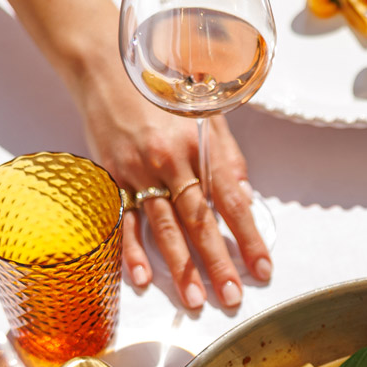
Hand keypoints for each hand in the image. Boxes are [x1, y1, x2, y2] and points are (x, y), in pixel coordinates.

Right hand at [74, 51, 271, 310]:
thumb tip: (244, 194)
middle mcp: (170, 161)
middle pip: (200, 221)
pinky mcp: (112, 178)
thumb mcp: (205, 112)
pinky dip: (131, 252)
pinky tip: (143, 279)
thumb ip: (226, 155)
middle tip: (231, 297)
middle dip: (218, 262)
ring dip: (180, 267)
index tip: (262, 268)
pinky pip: (124, 221)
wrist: (105, 66)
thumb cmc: (161, 90)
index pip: (231, 200)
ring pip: (164, 227)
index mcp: (199, 145)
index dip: (249, 237)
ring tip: (194, 300)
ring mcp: (138, 172)